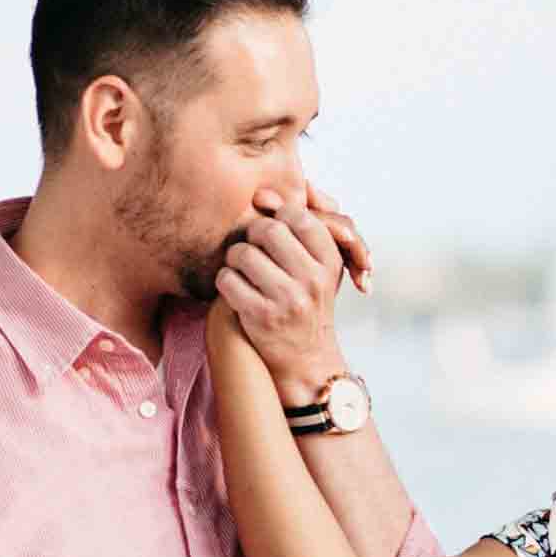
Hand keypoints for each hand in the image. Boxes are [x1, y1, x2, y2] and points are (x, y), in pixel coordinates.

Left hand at [215, 184, 370, 403]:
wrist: (307, 361)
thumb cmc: (307, 305)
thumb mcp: (316, 268)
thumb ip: (296, 229)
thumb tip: (262, 194)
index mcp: (329, 261)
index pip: (297, 216)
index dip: (277, 218)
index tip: (272, 234)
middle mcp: (312, 278)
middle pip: (266, 230)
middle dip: (253, 238)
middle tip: (254, 253)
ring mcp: (287, 298)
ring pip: (243, 253)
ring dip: (235, 262)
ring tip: (244, 274)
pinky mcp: (261, 316)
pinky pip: (228, 280)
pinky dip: (226, 283)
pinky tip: (236, 292)